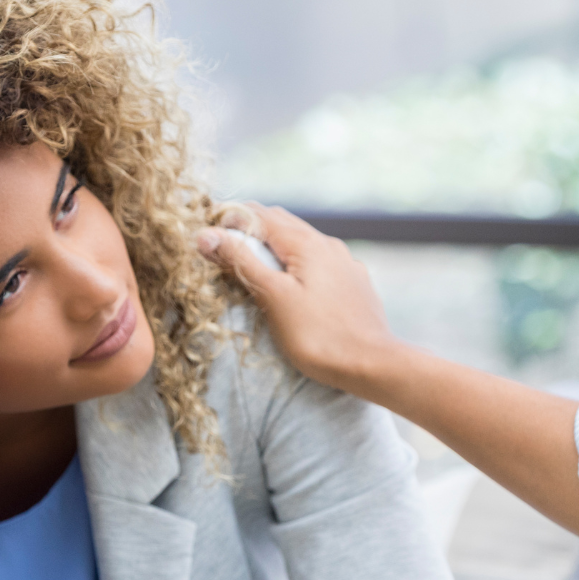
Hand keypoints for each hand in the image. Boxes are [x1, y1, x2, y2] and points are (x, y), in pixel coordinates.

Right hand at [196, 204, 402, 394]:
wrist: (372, 364)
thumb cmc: (318, 335)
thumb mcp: (273, 296)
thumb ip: (241, 261)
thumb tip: (207, 234)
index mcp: (306, 243)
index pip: (259, 214)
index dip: (230, 218)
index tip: (206, 231)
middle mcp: (329, 245)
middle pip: (281, 223)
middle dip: (250, 227)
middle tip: (223, 245)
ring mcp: (345, 264)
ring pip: (302, 242)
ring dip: (274, 245)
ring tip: (252, 263)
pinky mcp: (354, 283)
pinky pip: (319, 262)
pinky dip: (296, 262)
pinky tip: (291, 282)